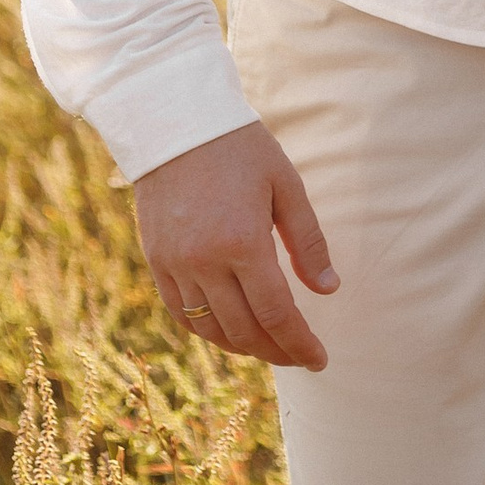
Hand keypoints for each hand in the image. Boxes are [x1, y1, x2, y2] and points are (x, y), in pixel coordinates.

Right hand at [133, 119, 338, 368]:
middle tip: (301, 357)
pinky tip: (229, 331)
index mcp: (243, 243)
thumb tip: (329, 290)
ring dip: (243, 346)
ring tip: (270, 347)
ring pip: (211, 329)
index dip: (300, 344)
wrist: (174, 123)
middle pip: (245, 330)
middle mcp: (205, 262)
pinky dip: (208, 331)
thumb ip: (308, 242)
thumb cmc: (241, 149)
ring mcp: (175, 265)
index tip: (320, 360)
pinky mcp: (156, 261)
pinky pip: (181, 313)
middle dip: (277, 351)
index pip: (277, 314)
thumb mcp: (286, 185)